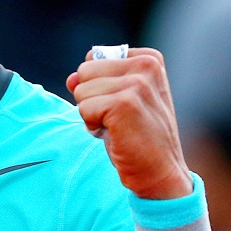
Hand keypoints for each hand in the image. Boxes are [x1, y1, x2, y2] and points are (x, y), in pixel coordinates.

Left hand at [66, 47, 191, 199]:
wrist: (159, 171)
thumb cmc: (138, 136)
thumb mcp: (118, 101)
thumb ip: (94, 82)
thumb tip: (70, 79)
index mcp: (149, 59)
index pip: (92, 59)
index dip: (96, 85)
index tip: (121, 105)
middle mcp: (146, 65)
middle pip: (84, 72)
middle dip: (91, 98)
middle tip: (116, 118)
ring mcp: (137, 83)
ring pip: (81, 91)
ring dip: (91, 114)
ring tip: (117, 126)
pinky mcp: (125, 103)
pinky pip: (84, 108)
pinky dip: (92, 126)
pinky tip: (115, 134)